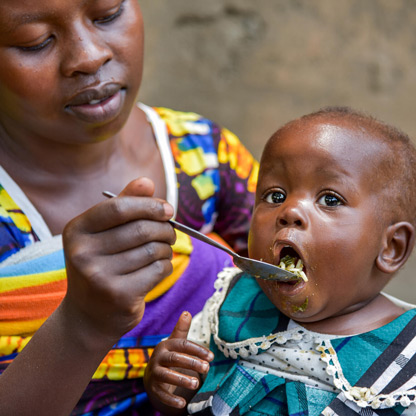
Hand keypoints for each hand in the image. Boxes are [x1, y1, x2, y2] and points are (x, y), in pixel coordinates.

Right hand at [61, 177, 175, 343]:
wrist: (89, 315)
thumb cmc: (102, 264)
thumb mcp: (104, 233)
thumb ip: (124, 204)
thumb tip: (147, 181)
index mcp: (77, 230)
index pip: (119, 207)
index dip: (149, 205)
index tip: (168, 210)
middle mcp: (82, 252)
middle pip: (142, 229)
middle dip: (165, 229)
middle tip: (170, 234)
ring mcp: (98, 276)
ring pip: (153, 249)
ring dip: (167, 249)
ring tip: (163, 251)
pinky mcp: (118, 295)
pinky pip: (158, 269)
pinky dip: (166, 265)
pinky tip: (159, 268)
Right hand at [144, 311, 213, 411]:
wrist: (153, 376)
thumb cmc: (169, 357)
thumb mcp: (175, 343)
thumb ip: (181, 330)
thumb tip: (186, 312)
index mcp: (166, 345)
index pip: (182, 345)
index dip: (197, 350)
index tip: (211, 357)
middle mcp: (158, 357)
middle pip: (175, 358)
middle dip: (191, 363)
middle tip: (206, 368)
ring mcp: (154, 372)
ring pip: (167, 375)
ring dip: (181, 379)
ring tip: (196, 384)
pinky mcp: (153, 388)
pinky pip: (161, 393)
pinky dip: (171, 399)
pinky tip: (183, 404)